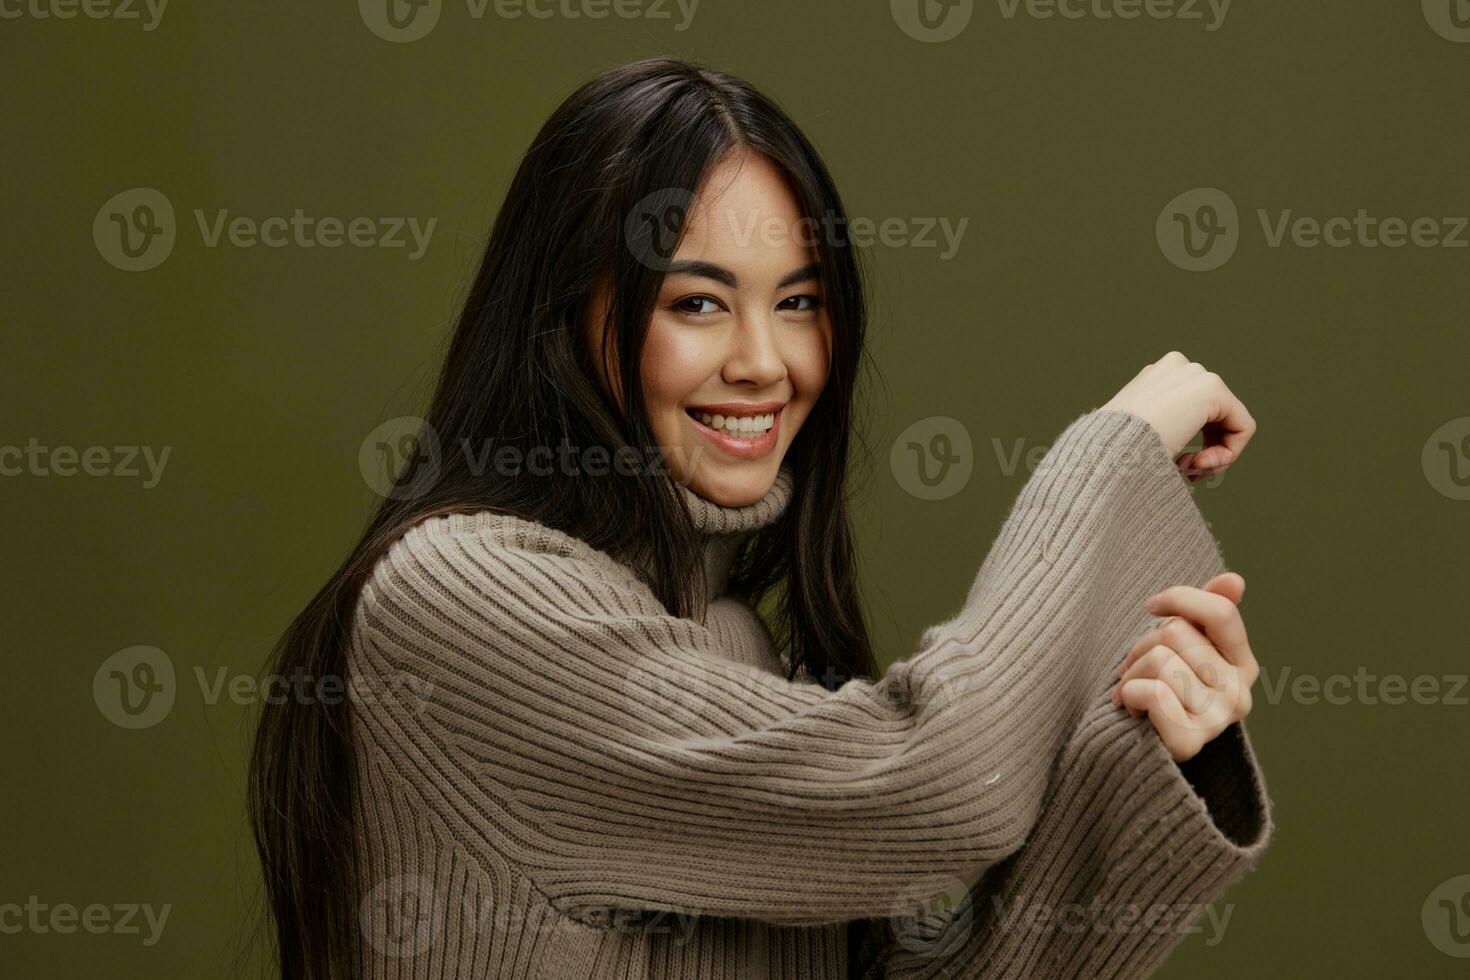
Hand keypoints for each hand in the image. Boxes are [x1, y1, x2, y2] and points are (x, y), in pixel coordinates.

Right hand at [1099, 351, 1256, 482]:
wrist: (1107, 451)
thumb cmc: (1112, 456)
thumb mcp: (1131, 439)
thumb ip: (1159, 433)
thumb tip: (1177, 452)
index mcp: (1152, 378)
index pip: (1193, 412)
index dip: (1190, 446)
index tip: (1174, 467)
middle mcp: (1175, 368)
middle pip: (1215, 417)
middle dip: (1206, 450)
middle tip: (1185, 472)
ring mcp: (1194, 374)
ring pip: (1230, 423)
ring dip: (1214, 456)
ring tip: (1190, 470)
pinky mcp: (1212, 388)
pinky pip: (1243, 427)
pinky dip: (1228, 453)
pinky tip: (1199, 464)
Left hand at [1110, 572, 1258, 761]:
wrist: (1135, 749)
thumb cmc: (1160, 688)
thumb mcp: (1184, 647)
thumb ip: (1208, 613)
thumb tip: (1234, 580)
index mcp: (1243, 665)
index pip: (1221, 612)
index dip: (1180, 598)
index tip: (1153, 606)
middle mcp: (1239, 694)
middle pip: (1177, 633)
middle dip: (1142, 645)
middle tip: (1137, 669)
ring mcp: (1217, 721)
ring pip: (1159, 660)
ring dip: (1130, 673)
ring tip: (1134, 690)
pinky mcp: (1190, 742)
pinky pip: (1152, 692)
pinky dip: (1129, 694)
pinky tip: (1133, 709)